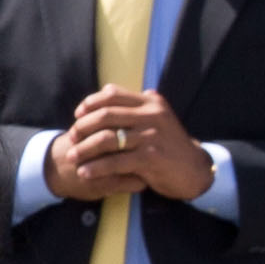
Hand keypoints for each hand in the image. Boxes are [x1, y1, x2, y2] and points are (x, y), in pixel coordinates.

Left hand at [58, 85, 211, 205]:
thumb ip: (134, 105)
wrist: (194, 169)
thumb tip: (105, 90)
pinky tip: (84, 173)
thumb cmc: (169, 144)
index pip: (113, 94)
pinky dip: (96, 168)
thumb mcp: (156, 118)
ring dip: (84, 149)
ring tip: (71, 158)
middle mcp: (152, 115)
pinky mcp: (151, 157)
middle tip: (70, 138)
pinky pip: (115, 162)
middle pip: (105, 115)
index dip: (90, 103)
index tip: (77, 115)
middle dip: (82, 127)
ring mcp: (152, 136)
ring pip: (107, 139)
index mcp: (151, 102)